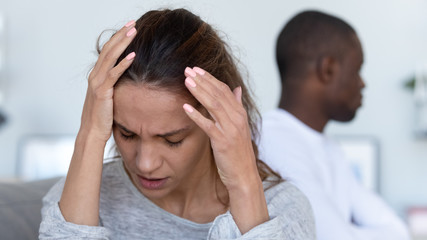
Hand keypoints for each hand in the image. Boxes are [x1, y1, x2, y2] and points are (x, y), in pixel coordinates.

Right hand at [80, 20, 136, 141]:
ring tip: (133, 32)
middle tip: (132, 23)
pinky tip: (133, 56)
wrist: (92, 132)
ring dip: (122, 43)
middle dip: (121, 35)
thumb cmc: (102, 115)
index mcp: (97, 75)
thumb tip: (127, 77)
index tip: (129, 27)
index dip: (118, 37)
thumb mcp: (109, 95)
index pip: (107, 51)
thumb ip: (114, 84)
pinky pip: (113, 75)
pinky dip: (123, 64)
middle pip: (108, 49)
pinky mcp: (102, 92)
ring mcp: (97, 83)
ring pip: (110, 57)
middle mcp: (95, 75)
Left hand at [182, 67, 259, 190]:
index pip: (225, 90)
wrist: (244, 176)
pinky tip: (185, 107)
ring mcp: (231, 130)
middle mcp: (237, 119)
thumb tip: (236, 88)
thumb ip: (237, 107)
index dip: (210, 78)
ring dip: (199, 92)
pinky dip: (196, 115)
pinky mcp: (223, 142)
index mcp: (240, 114)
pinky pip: (208, 125)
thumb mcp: (239, 127)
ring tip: (186, 81)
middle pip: (219, 94)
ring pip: (214, 105)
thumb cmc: (238, 153)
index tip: (196, 69)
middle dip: (202, 80)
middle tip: (188, 70)